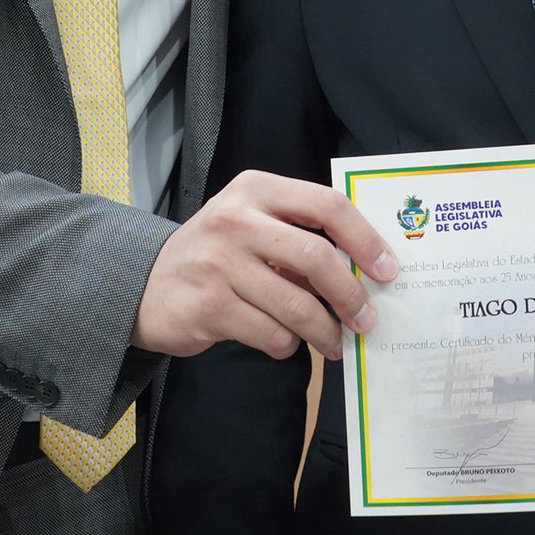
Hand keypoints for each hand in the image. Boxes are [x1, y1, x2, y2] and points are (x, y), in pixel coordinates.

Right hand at [136, 170, 397, 359]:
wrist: (145, 286)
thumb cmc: (217, 254)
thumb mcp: (252, 223)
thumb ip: (299, 234)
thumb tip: (366, 268)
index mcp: (256, 189)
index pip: (326, 205)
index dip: (365, 238)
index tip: (389, 270)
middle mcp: (235, 219)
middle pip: (316, 257)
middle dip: (351, 295)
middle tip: (368, 320)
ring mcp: (218, 263)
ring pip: (296, 304)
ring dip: (325, 331)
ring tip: (335, 343)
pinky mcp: (208, 307)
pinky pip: (271, 334)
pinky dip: (288, 345)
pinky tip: (286, 343)